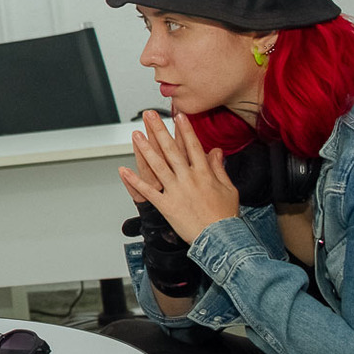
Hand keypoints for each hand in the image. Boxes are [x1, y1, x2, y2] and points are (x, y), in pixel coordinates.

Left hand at [119, 111, 239, 242]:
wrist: (220, 238)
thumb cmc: (225, 215)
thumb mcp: (229, 188)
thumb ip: (220, 168)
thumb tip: (216, 151)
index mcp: (204, 174)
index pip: (193, 146)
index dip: (185, 130)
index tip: (178, 115)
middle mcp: (188, 179)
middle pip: (171, 150)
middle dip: (159, 130)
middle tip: (150, 116)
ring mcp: (176, 191)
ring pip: (158, 165)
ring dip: (145, 149)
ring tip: (135, 135)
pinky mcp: (166, 205)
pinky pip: (148, 191)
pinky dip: (135, 181)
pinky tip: (124, 171)